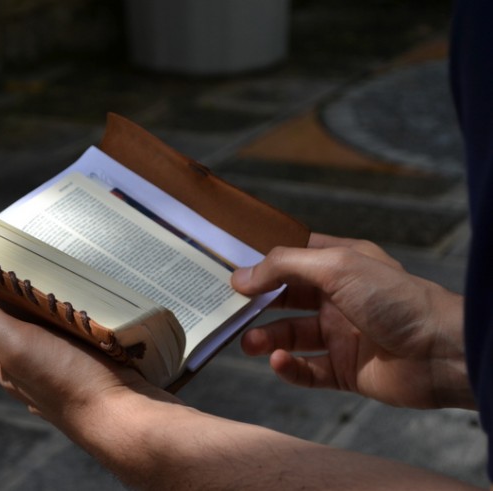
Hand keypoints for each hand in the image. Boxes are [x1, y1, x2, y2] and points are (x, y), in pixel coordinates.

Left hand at [0, 267, 175, 425]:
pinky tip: (89, 305)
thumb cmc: (70, 381)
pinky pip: (76, 333)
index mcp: (4, 358)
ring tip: (60, 270)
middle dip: (13, 289)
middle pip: (12, 317)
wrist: (127, 420)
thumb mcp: (15, 342)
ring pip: (46, 325)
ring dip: (49, 301)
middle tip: (25, 252)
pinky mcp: (91, 365)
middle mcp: (27, 365)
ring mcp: (61, 366)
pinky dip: (76, 316)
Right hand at [232, 233, 473, 409]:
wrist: (442, 352)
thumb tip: (241, 277)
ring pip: (291, 336)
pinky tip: (279, 362)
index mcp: (340, 265)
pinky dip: (289, 368)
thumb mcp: (336, 267)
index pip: (292, 259)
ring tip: (249, 343)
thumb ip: (284, 267)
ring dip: (267, 338)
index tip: (230, 270)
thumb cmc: (396, 299)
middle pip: (285, 300)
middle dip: (258, 305)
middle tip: (231, 311)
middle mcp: (337, 298)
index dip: (262, 264)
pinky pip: (307, 370)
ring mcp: (340, 335)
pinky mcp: (344, 370)